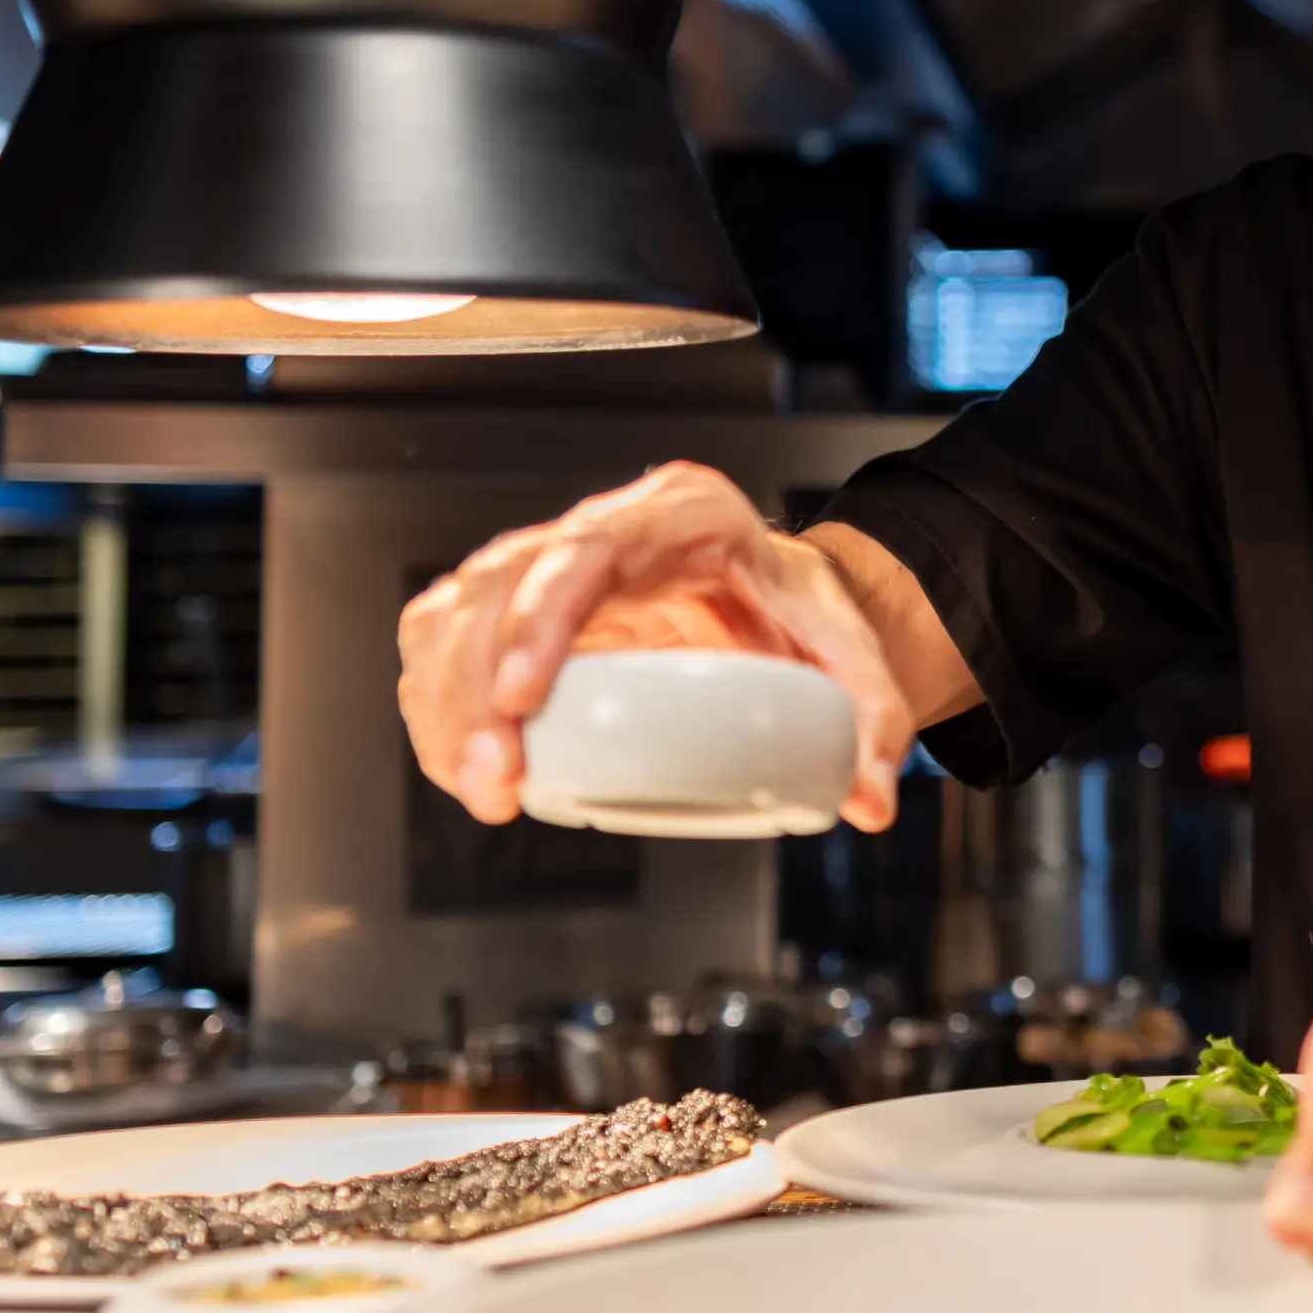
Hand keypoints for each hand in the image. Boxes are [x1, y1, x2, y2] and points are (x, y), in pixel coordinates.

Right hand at [394, 461, 915, 830]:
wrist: (782, 610)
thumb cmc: (801, 614)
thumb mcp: (855, 654)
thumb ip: (872, 716)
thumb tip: (869, 797)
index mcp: (682, 515)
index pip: (585, 550)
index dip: (537, 619)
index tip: (521, 698)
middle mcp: (604, 528)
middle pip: (500, 583)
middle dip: (476, 684)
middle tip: (495, 778)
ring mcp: (550, 566)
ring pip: (457, 610)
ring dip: (445, 701)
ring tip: (478, 785)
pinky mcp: (520, 614)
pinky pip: (449, 645)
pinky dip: (440, 706)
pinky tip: (461, 765)